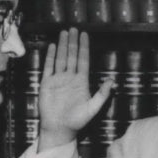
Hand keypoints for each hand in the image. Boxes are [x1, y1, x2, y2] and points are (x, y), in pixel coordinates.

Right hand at [38, 28, 112, 150]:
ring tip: (64, 33)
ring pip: (61, 58)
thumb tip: (111, 80)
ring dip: (63, 46)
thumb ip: (102, 94)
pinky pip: (49, 67)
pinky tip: (53, 46)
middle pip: (72, 56)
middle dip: (73, 42)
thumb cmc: (77, 121)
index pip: (83, 60)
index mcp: (81, 82)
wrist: (59, 129)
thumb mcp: (93, 108)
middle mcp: (70, 78)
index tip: (85, 35)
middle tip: (74, 28)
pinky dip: (51, 56)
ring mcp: (58, 80)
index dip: (84, 47)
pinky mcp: (47, 83)